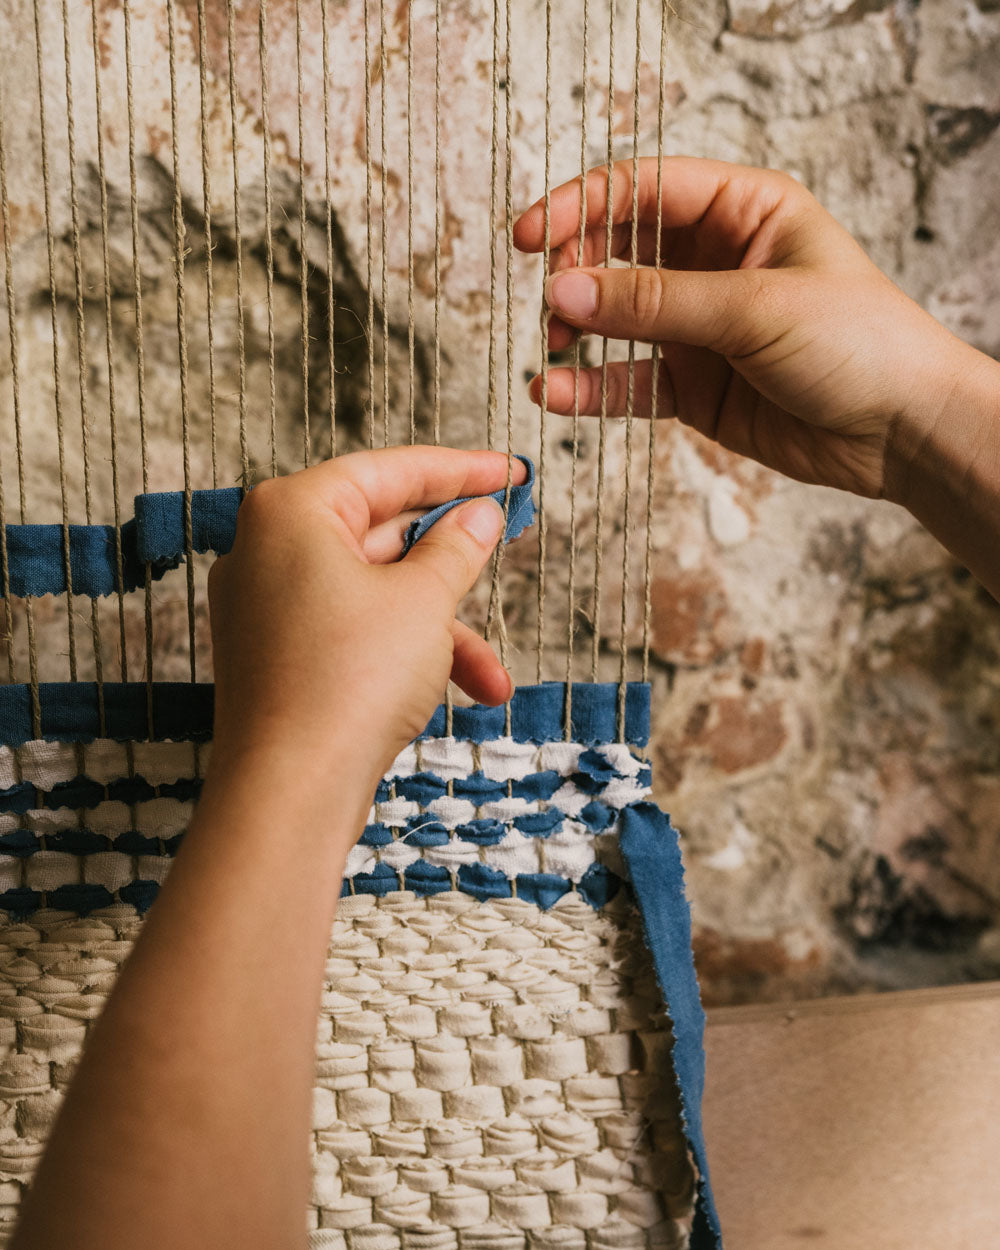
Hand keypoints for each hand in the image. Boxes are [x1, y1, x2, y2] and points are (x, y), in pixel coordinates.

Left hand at [207, 447, 522, 788]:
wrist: (291, 791)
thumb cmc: (347, 683)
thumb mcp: (423, 602)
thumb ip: (456, 548)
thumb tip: (479, 516)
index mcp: (291, 512)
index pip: (387, 470)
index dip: (459, 470)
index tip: (509, 471)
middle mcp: (267, 552)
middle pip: (379, 533)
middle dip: (452, 560)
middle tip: (506, 545)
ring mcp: (267, 607)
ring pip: (375, 594)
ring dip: (441, 629)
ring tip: (493, 674)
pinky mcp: (278, 657)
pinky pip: (354, 633)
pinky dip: (406, 654)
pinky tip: (461, 692)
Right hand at [514, 156, 987, 500]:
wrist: (902, 432)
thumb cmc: (862, 343)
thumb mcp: (756, 308)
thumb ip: (656, 302)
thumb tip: (566, 289)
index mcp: (742, 212)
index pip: (643, 190)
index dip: (582, 207)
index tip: (532, 238)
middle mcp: (714, 264)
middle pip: (618, 251)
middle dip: (574, 271)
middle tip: (550, 300)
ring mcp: (700, 327)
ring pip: (615, 320)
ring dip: (576, 330)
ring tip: (554, 346)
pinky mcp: (694, 386)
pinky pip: (628, 382)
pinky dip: (591, 389)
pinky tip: (556, 394)